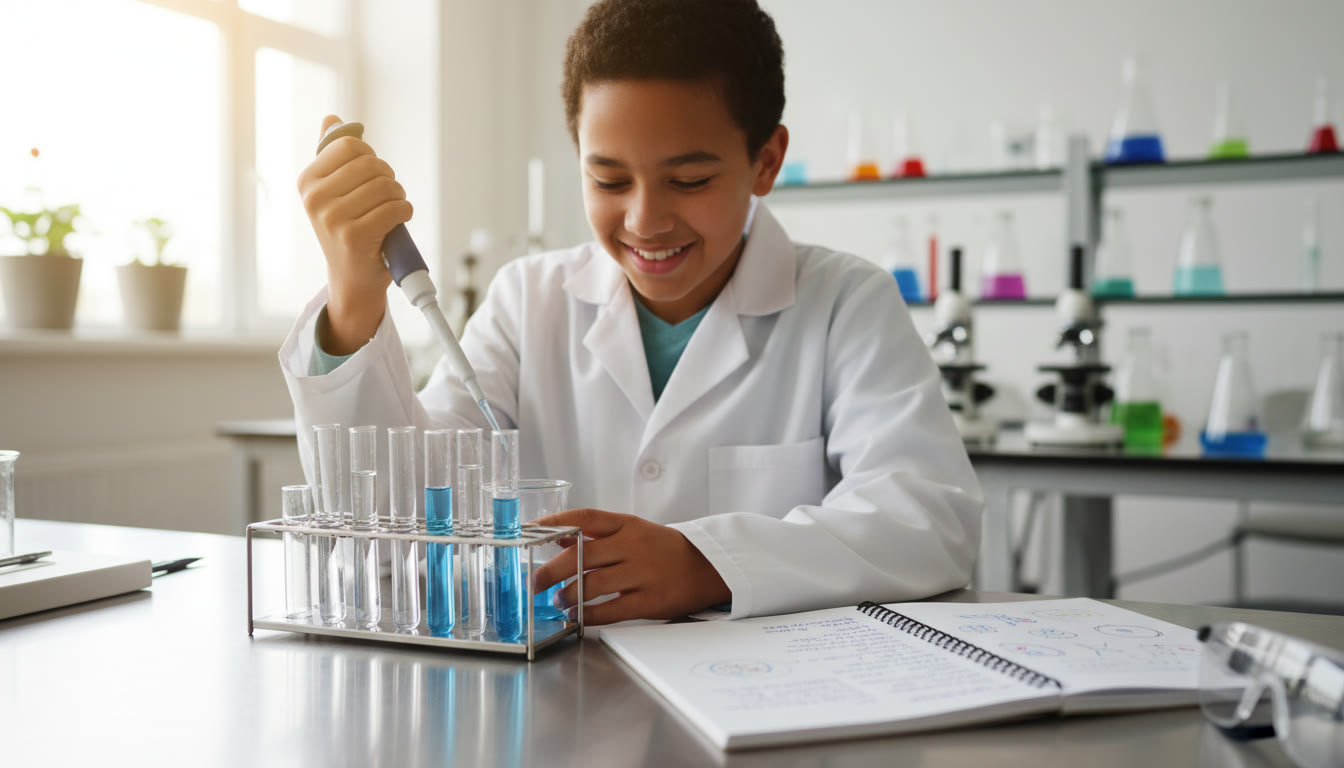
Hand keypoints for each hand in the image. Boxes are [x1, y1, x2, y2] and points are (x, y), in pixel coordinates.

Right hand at [297, 114, 411, 353]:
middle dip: (388, 178)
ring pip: (387, 186)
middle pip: (372, 164)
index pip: (350, 146)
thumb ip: (332, 154)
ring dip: (398, 198)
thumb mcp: (335, 191)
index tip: (370, 177)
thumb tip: (331, 118)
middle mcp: (314, 198)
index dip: (371, 158)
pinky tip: (396, 225)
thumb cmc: (349, 230)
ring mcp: (332, 218)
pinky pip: (395, 208)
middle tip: (385, 198)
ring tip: (390, 213)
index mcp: (307, 181)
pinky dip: (404, 214)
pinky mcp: (354, 236)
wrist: (353, 280)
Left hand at [531, 508, 730, 624]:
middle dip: (551, 571)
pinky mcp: (650, 601)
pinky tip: (576, 617)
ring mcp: (643, 573)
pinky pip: (611, 610)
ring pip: (593, 585)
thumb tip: (558, 535)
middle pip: (582, 556)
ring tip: (558, 601)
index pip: (586, 517)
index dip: (555, 522)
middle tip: (533, 582)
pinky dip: (587, 616)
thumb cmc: (664, 549)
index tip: (529, 531)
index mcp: (628, 525)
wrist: (710, 566)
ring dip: (568, 595)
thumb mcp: (633, 531)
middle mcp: (634, 546)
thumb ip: (597, 534)